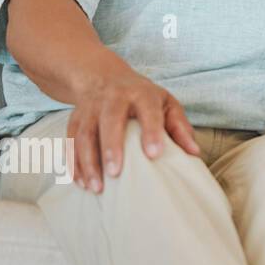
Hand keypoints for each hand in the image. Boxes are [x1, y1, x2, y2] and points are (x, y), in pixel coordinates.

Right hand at [66, 66, 199, 192]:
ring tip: (97, 187)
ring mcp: (90, 108)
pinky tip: (81, 182)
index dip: (151, 132)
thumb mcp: (166, 103)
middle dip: (111, 147)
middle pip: (109, 121)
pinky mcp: (74, 120)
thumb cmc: (143, 97)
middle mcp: (113, 98)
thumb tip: (194, 153)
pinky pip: (70, 142)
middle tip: (116, 173)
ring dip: (88, 162)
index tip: (154, 154)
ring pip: (84, 134)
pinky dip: (73, 163)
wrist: (103, 76)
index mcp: (142, 94)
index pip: (148, 111)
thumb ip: (179, 127)